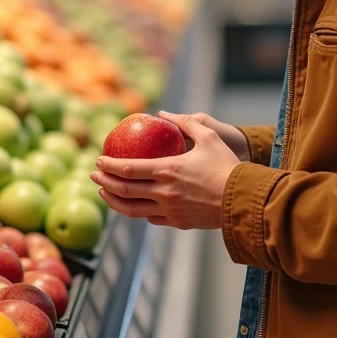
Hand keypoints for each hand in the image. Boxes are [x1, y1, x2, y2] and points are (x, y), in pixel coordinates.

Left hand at [91, 113, 242, 229]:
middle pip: (123, 190)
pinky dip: (137, 210)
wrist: (244, 199)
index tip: (98, 159)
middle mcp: (163, 192)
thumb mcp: (208, 136)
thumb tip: (163, 114)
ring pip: (131, 210)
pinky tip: (133, 204)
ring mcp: (169, 210)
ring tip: (104, 193)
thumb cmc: (227, 165)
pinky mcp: (178, 223)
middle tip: (93, 174)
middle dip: (103, 182)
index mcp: (167, 170)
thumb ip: (185, 122)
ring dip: (113, 201)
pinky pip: (151, 218)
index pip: (127, 169)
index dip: (109, 165)